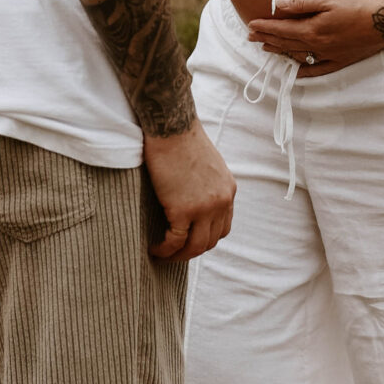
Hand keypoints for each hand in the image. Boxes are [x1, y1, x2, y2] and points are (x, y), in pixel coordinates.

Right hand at [143, 123, 235, 259]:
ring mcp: (204, 208)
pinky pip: (175, 240)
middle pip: (210, 240)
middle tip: (173, 252)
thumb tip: (194, 197)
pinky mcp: (183, 209)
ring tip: (162, 253)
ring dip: (178, 255)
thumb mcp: (208, 163)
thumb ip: (207, 184)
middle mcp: (221, 201)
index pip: (222, 226)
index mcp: (227, 190)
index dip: (205, 237)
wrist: (171, 128)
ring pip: (195, 246)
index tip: (188, 240)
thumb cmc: (182, 139)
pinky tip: (155, 248)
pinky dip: (165, 249)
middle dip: (191, 251)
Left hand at [247, 0, 383, 76]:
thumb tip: (278, 4)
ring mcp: (330, 55)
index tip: (251, 25)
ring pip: (299, 56)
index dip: (264, 27)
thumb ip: (302, 2)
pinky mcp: (342, 60)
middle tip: (251, 37)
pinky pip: (319, 69)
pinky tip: (297, 72)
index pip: (281, 30)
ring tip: (268, 49)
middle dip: (268, 39)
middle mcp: (318, 46)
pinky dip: (305, 70)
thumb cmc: (359, 5)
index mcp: (312, 30)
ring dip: (281, 52)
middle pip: (287, 44)